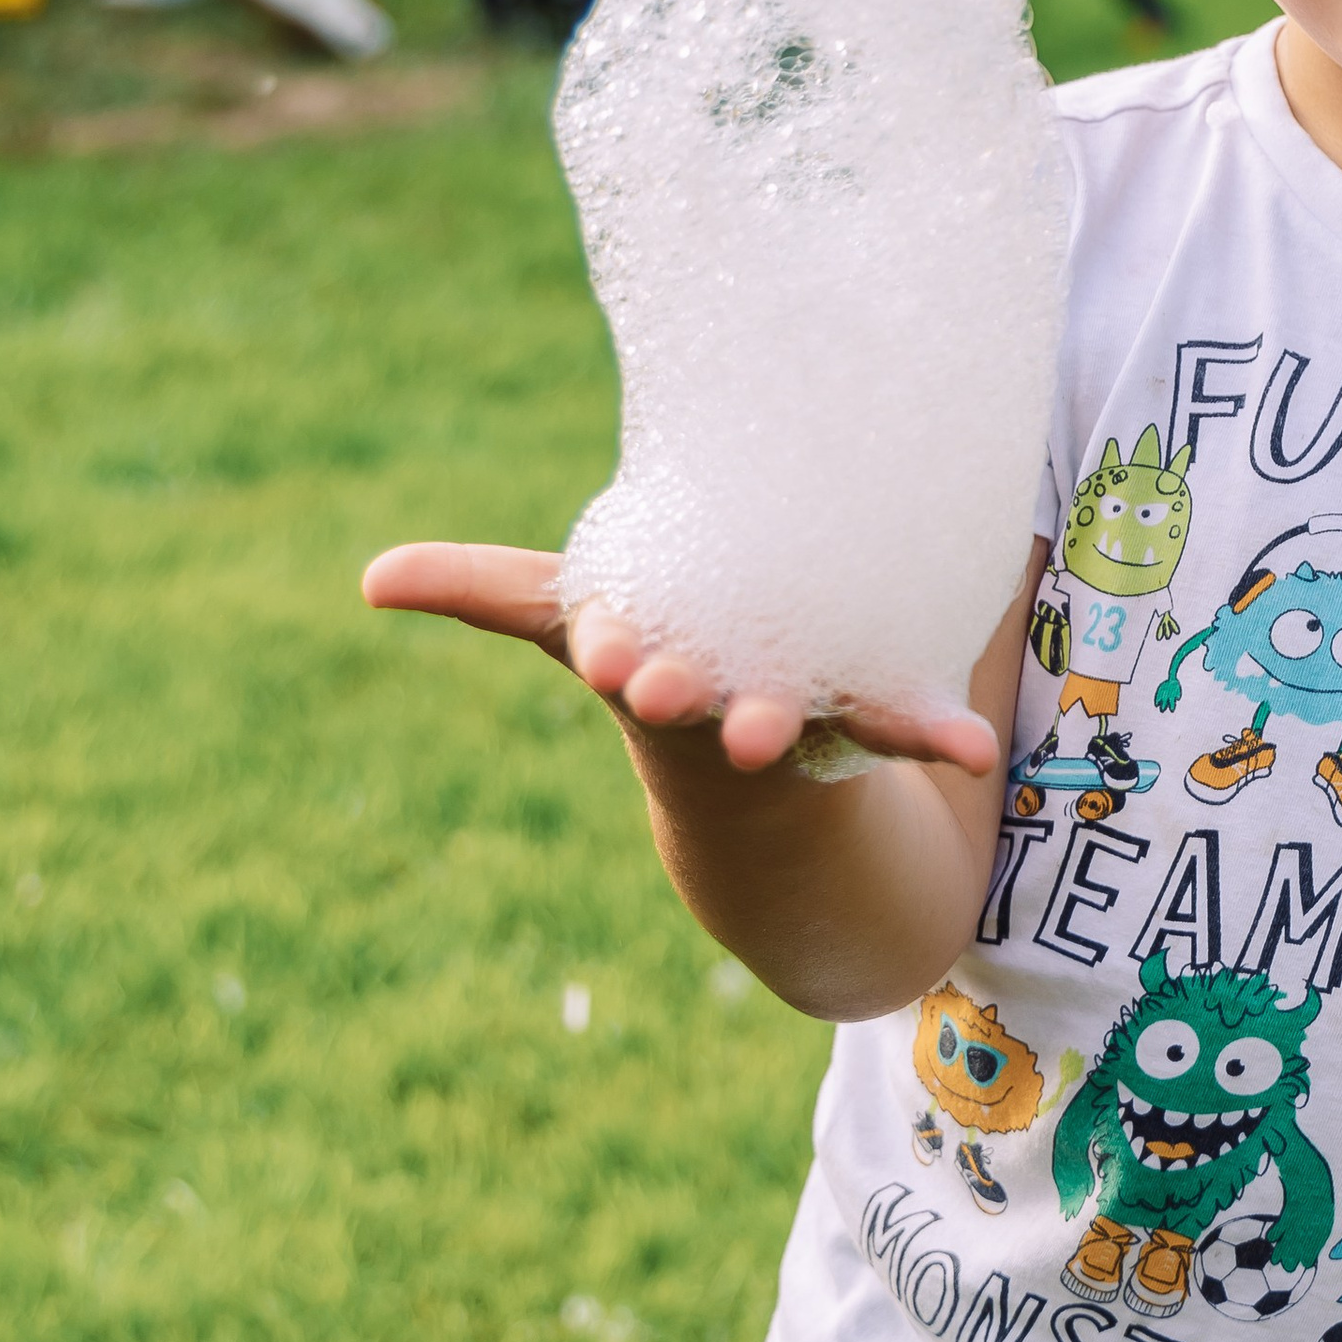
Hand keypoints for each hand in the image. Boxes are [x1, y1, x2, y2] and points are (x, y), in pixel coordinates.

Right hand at [360, 540, 1002, 776]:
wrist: (747, 764)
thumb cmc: (654, 655)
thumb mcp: (570, 618)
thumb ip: (483, 592)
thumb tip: (368, 577)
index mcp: (649, 668)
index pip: (627, 660)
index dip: (622, 655)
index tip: (615, 658)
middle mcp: (716, 705)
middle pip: (706, 703)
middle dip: (699, 701)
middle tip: (688, 695)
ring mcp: (790, 720)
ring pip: (797, 721)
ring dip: (802, 724)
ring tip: (792, 727)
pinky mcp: (863, 723)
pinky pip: (903, 724)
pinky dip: (937, 733)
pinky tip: (974, 744)